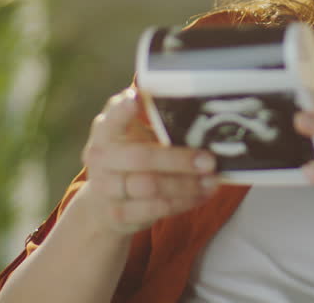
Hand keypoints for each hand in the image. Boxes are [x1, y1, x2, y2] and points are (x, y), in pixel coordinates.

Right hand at [77, 87, 219, 235]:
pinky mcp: (120, 214)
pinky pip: (156, 208)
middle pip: (141, 158)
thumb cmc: (128, 159)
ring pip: (151, 186)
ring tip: (212, 179)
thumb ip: (154, 123)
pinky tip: (202, 195)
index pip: (112, 118)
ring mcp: (107, 188)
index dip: (123, 109)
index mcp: (105, 132)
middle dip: (178, 160)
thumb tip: (200, 116)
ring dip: (187, 184)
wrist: (102, 206)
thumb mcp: (133, 137)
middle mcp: (101, 159)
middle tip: (209, 160)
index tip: (137, 98)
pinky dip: (184, 202)